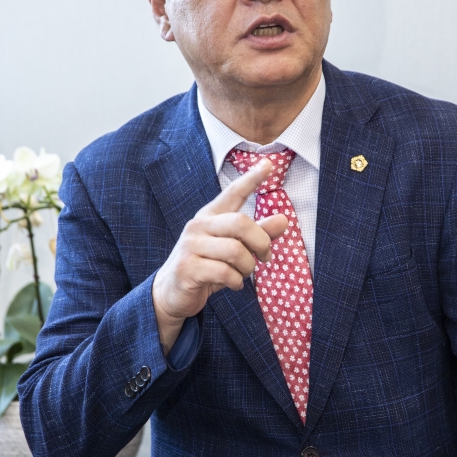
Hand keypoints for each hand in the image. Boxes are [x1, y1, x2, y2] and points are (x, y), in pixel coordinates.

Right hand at [152, 159, 287, 352]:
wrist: (172, 292)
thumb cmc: (207, 267)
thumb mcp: (234, 249)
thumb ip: (258, 234)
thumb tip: (284, 220)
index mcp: (210, 216)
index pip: (233, 192)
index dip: (251, 179)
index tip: (269, 164)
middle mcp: (199, 226)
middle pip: (241, 223)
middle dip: (261, 242)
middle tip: (266, 257)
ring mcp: (191, 246)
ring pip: (236, 251)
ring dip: (248, 267)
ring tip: (244, 274)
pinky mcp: (187, 268)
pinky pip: (224, 272)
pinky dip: (236, 281)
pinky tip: (233, 284)